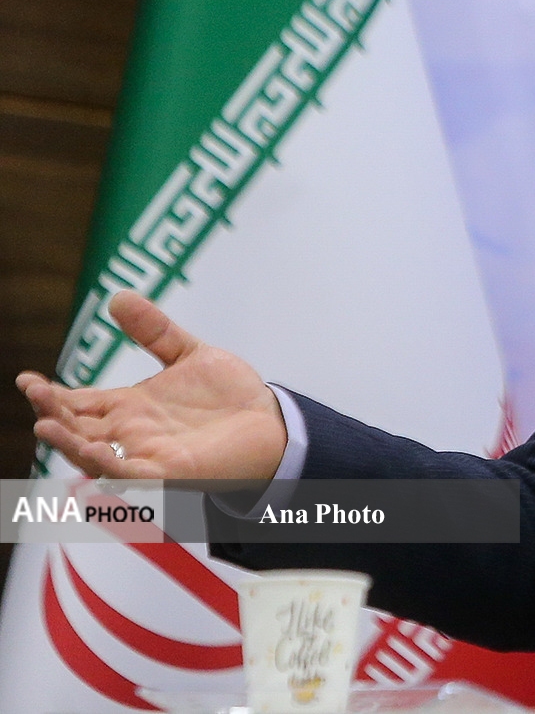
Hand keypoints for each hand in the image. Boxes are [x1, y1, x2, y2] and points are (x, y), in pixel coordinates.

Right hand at [16, 290, 286, 481]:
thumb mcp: (188, 354)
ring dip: (69, 444)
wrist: (272, 422)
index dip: (50, 395)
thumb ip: (154, 330)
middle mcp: (129, 434)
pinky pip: (132, 476)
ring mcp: (146, 455)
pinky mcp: (170, 474)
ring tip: (46, 426)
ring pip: (94, 457)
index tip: (26, 379)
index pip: (77, 403)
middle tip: (35, 393)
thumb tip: (117, 295)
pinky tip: (94, 453)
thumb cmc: (229, 396)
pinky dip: (110, 467)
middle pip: (77, 428)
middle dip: (52, 414)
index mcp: (128, 408)